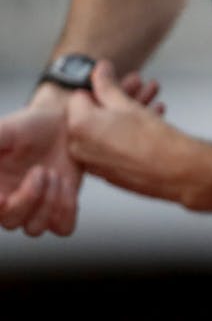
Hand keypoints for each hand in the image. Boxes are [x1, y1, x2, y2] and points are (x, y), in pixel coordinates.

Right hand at [0, 96, 81, 236]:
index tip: (3, 198)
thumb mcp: (4, 132)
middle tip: (41, 170)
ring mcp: (36, 207)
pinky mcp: (61, 208)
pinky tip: (67, 185)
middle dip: (28, 198)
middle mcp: (10, 201)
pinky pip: (63, 228)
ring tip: (55, 174)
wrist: (65, 122)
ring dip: (48, 203)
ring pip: (35, 229)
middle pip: (10, 222)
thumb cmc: (31, 125)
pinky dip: (66, 210)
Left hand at [67, 61, 192, 204]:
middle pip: (90, 115)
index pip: (79, 97)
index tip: (116, 84)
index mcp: (79, 126)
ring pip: (103, 132)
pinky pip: (109, 148)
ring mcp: (91, 163)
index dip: (99, 88)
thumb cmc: (153, 138)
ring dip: (122, 117)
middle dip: (113, 102)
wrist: (175, 170)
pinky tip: (149, 122)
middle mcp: (78, 147)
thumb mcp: (127, 104)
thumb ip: (107, 86)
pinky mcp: (106, 174)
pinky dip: (123, 136)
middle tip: (137, 89)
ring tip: (150, 103)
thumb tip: (99, 70)